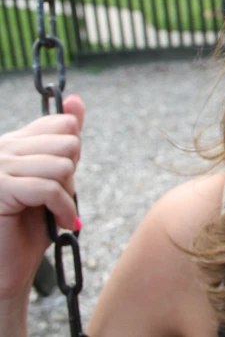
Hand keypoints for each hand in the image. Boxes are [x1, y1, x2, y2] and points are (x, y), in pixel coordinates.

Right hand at [0, 95, 84, 301]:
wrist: (8, 266)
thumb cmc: (33, 224)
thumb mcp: (56, 177)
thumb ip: (64, 141)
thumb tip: (76, 98)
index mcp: (15, 142)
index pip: (63, 124)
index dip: (73, 154)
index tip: (62, 178)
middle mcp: (3, 148)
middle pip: (68, 143)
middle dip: (72, 176)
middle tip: (58, 199)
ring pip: (61, 166)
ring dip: (68, 195)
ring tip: (59, 212)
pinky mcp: (0, 189)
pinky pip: (48, 189)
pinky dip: (63, 209)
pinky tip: (63, 223)